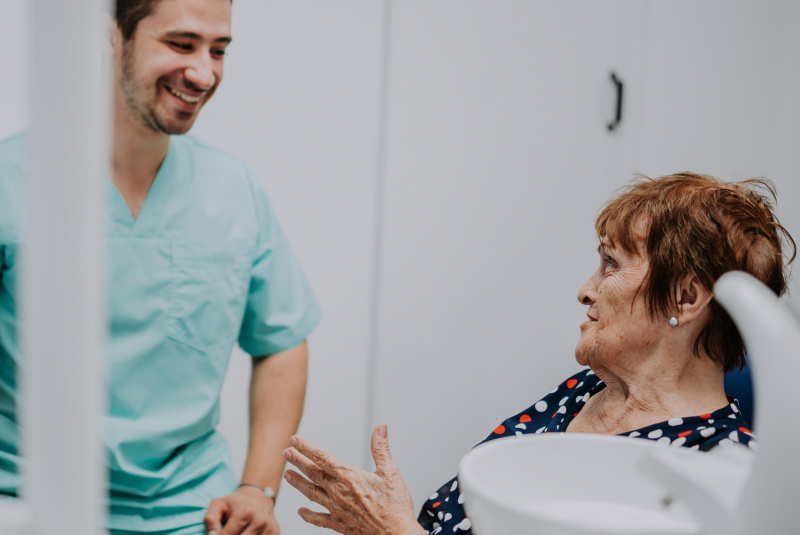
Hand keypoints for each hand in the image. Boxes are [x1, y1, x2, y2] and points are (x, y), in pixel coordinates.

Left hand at [204, 485, 279, 534]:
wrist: (259, 499)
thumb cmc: (236, 504)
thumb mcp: (219, 505)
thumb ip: (210, 519)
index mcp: (245, 513)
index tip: (219, 533)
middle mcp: (259, 521)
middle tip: (231, 531)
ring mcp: (268, 529)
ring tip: (239, 531)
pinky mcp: (274, 534)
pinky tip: (247, 532)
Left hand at [283, 424, 423, 534]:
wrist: (395, 534)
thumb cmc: (394, 506)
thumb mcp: (390, 472)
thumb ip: (381, 448)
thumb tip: (380, 428)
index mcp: (349, 477)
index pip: (322, 458)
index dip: (307, 448)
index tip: (295, 440)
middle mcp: (338, 492)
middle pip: (313, 473)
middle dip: (298, 461)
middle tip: (286, 453)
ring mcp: (336, 509)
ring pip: (311, 493)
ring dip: (298, 483)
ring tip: (287, 475)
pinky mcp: (339, 524)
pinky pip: (318, 519)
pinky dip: (308, 515)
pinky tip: (300, 512)